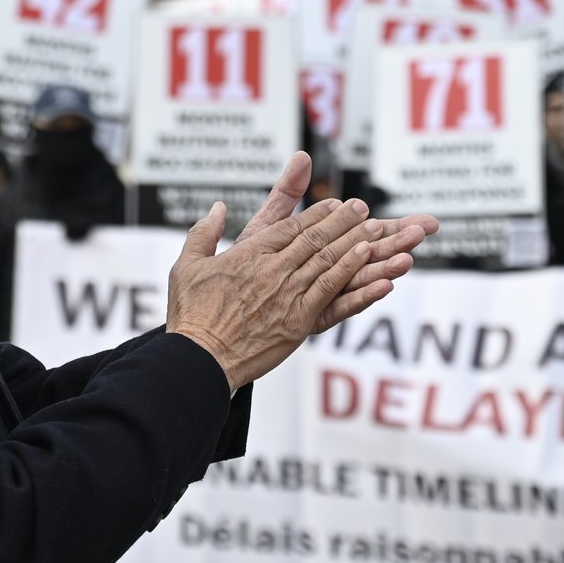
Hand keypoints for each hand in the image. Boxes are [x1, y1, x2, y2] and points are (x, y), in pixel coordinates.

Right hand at [166, 193, 430, 391]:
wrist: (200, 358)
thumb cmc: (190, 315)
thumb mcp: (186, 265)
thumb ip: (204, 232)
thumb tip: (218, 208)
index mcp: (250, 254)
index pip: (291, 227)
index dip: (316, 214)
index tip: (336, 204)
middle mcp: (274, 269)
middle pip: (315, 239)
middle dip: (343, 222)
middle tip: (363, 207)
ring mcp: (289, 294)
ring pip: (329, 261)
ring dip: (355, 243)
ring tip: (376, 229)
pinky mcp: (299, 320)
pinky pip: (332, 292)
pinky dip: (353, 275)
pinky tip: (370, 263)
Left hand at [235, 153, 438, 331]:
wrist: (220, 316)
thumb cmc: (240, 268)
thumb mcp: (264, 226)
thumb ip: (286, 194)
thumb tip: (304, 156)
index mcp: (321, 251)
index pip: (364, 235)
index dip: (394, 226)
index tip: (425, 220)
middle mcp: (327, 274)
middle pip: (370, 254)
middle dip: (398, 242)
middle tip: (428, 230)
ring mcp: (320, 297)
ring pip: (359, 279)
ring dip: (385, 266)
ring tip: (409, 256)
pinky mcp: (309, 319)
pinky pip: (338, 308)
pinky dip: (361, 297)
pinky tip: (384, 286)